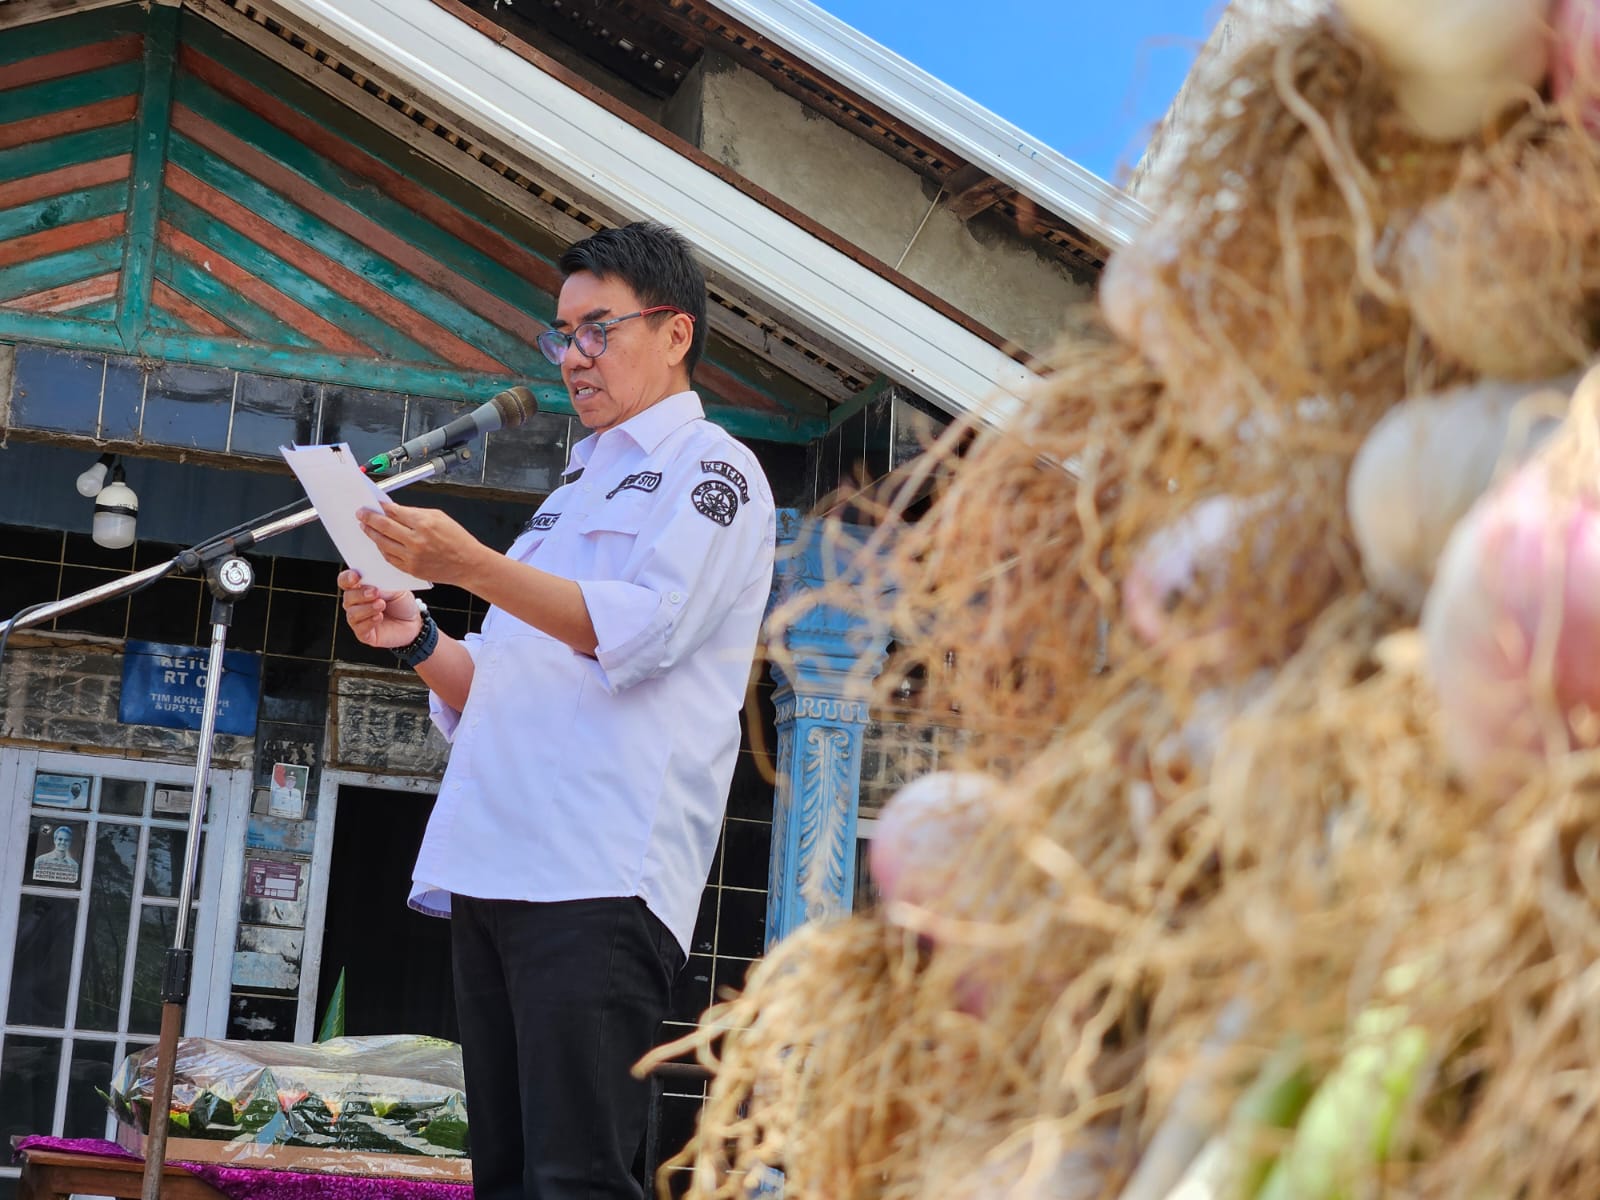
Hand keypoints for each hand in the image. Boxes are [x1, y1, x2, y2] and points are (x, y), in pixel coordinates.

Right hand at [337, 569, 422, 648]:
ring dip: (367, 608)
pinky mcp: (364, 634)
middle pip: (348, 597)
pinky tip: (379, 617)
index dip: (347, 578)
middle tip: (375, 592)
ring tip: (381, 605)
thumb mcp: (396, 587)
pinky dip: (369, 621)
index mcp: (361, 587)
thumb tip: (372, 580)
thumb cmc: (402, 603)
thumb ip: (382, 583)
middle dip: (360, 594)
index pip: (345, 581)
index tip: (355, 577)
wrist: (413, 621)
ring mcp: (359, 619)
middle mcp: (356, 603)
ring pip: (352, 613)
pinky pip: (360, 628)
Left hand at [357, 502, 485, 586]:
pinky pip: (389, 558)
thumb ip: (416, 513)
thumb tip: (395, 510)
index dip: (381, 507)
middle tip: (361, 513)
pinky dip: (382, 549)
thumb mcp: (439, 517)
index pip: (394, 512)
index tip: (373, 504)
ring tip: (365, 527)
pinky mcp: (411, 569)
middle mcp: (416, 541)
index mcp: (424, 524)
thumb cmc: (457, 539)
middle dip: (369, 518)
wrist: (468, 564)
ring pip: (383, 543)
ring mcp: (412, 556)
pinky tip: (378, 543)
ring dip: (371, 534)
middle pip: (384, 526)